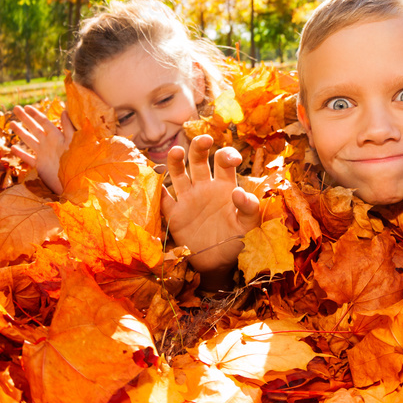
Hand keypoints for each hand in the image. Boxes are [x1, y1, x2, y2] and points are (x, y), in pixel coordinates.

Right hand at [10, 105, 74, 195]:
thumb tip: (65, 110)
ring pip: (29, 140)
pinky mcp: (40, 166)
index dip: (35, 114)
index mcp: (56, 137)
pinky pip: (28, 158)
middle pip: (34, 128)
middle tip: (16, 108)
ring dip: (20, 132)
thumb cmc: (76, 162)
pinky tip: (12, 148)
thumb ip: (69, 127)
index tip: (26, 107)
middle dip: (25, 119)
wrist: (74, 183)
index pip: (44, 122)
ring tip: (11, 123)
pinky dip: (20, 153)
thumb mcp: (73, 142)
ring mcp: (44, 155)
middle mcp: (49, 144)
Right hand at [161, 135, 260, 276]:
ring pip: (179, 173)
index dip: (227, 155)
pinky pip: (163, 200)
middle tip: (204, 139)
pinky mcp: (175, 215)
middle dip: (200, 146)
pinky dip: (157, 191)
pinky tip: (154, 182)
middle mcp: (205, 187)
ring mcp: (188, 199)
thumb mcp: (249, 225)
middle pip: (199, 160)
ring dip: (176, 161)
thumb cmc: (237, 240)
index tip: (234, 159)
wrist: (219, 263)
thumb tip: (238, 191)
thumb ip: (249, 208)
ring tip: (176, 151)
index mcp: (224, 185)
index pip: (224, 163)